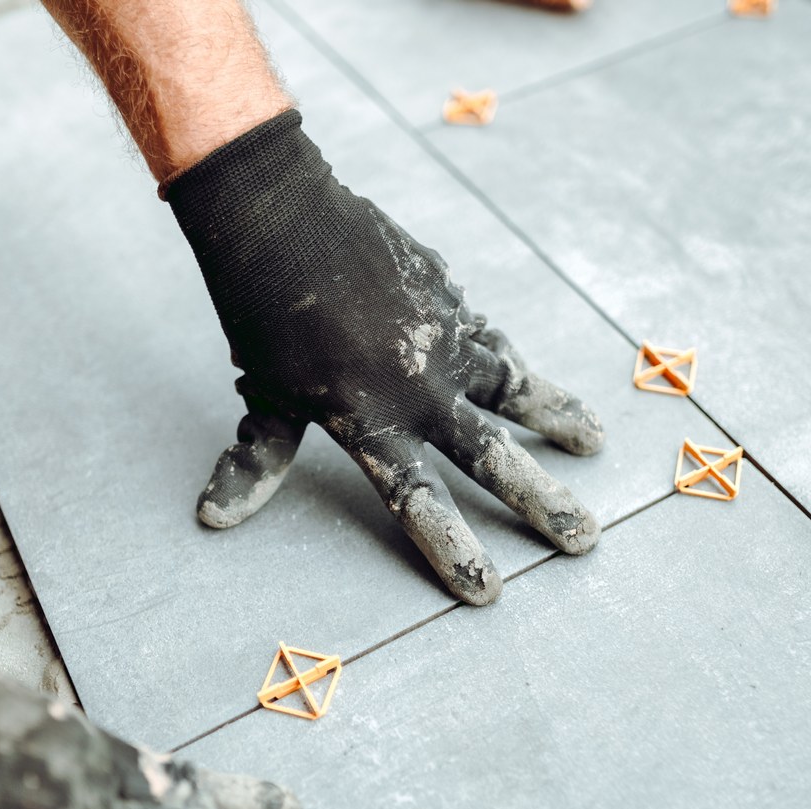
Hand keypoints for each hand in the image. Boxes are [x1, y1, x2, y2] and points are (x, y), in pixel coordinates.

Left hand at [166, 110, 603, 605]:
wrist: (282, 214)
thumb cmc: (264, 315)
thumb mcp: (265, 394)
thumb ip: (260, 458)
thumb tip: (213, 519)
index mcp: (371, 422)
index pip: (419, 502)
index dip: (453, 551)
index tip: (489, 591)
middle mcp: (420, 390)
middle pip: (493, 459)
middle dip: (542, 504)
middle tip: (584, 539)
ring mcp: (446, 341)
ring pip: (518, 390)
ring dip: (561, 419)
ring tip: (597, 444)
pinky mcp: (455, 300)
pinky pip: (493, 340)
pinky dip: (515, 364)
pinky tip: (536, 378)